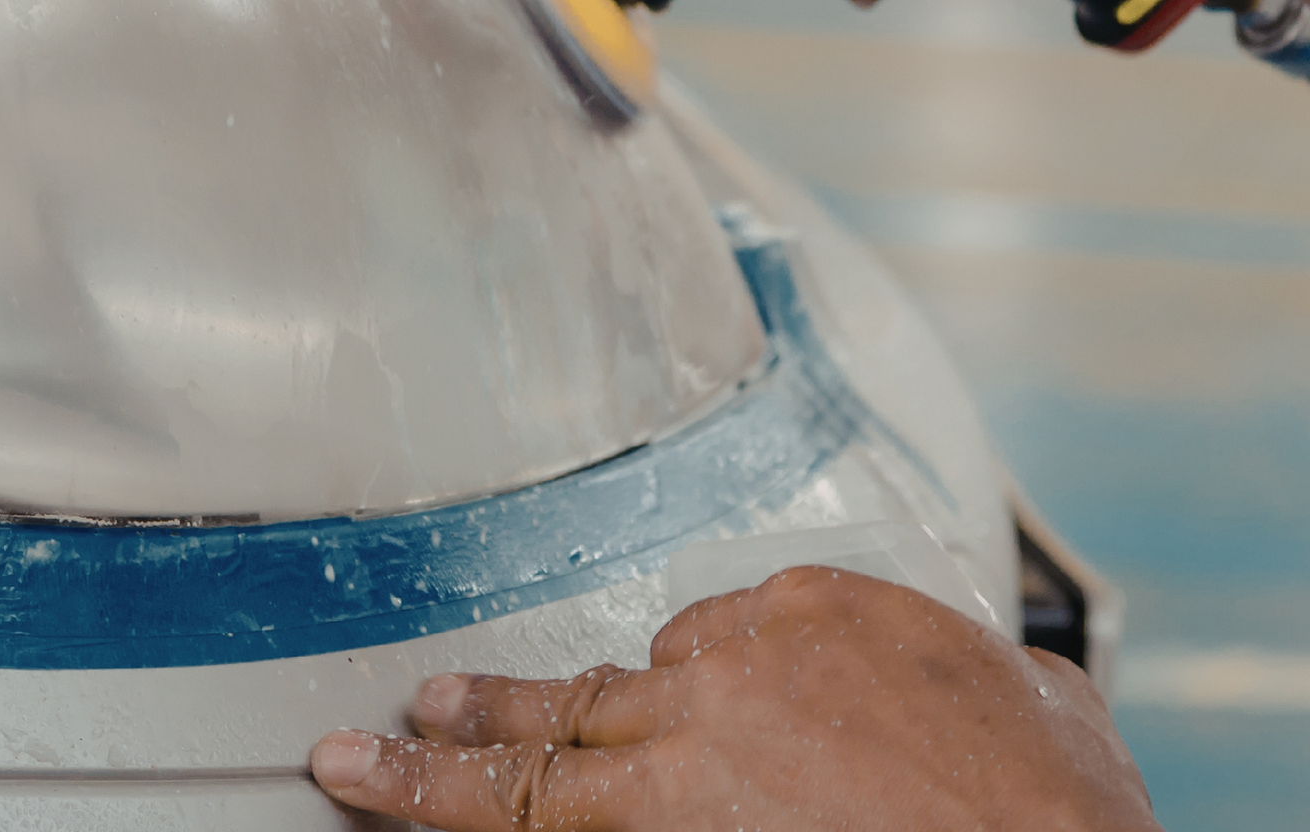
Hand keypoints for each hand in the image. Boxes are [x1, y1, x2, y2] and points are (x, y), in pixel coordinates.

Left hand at [310, 568, 1160, 830]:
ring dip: (451, 752)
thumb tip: (1010, 692)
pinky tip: (424, 814)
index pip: (722, 640)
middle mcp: (737, 663)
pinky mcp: (678, 816)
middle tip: (423, 705)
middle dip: (508, 698)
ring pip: (544, 739)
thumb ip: (984, 679)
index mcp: (816, 613)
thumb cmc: (1057, 803)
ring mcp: (697, 742)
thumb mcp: (1035, 702)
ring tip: (367, 761)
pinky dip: (487, 809)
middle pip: (605, 677)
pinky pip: (557, 815)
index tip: (693, 720)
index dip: (702, 687)